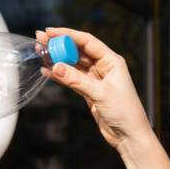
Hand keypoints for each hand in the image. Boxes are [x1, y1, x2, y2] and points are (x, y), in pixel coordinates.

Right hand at [37, 26, 153, 151]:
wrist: (129, 136)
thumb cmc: (124, 112)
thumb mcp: (100, 93)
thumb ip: (77, 80)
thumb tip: (56, 66)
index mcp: (112, 61)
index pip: (87, 41)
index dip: (68, 34)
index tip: (50, 31)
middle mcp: (104, 67)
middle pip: (78, 51)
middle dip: (59, 45)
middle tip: (40, 40)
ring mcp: (96, 79)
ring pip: (73, 65)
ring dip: (57, 59)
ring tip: (40, 53)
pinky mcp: (90, 91)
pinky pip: (72, 79)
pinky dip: (60, 75)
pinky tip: (47, 71)